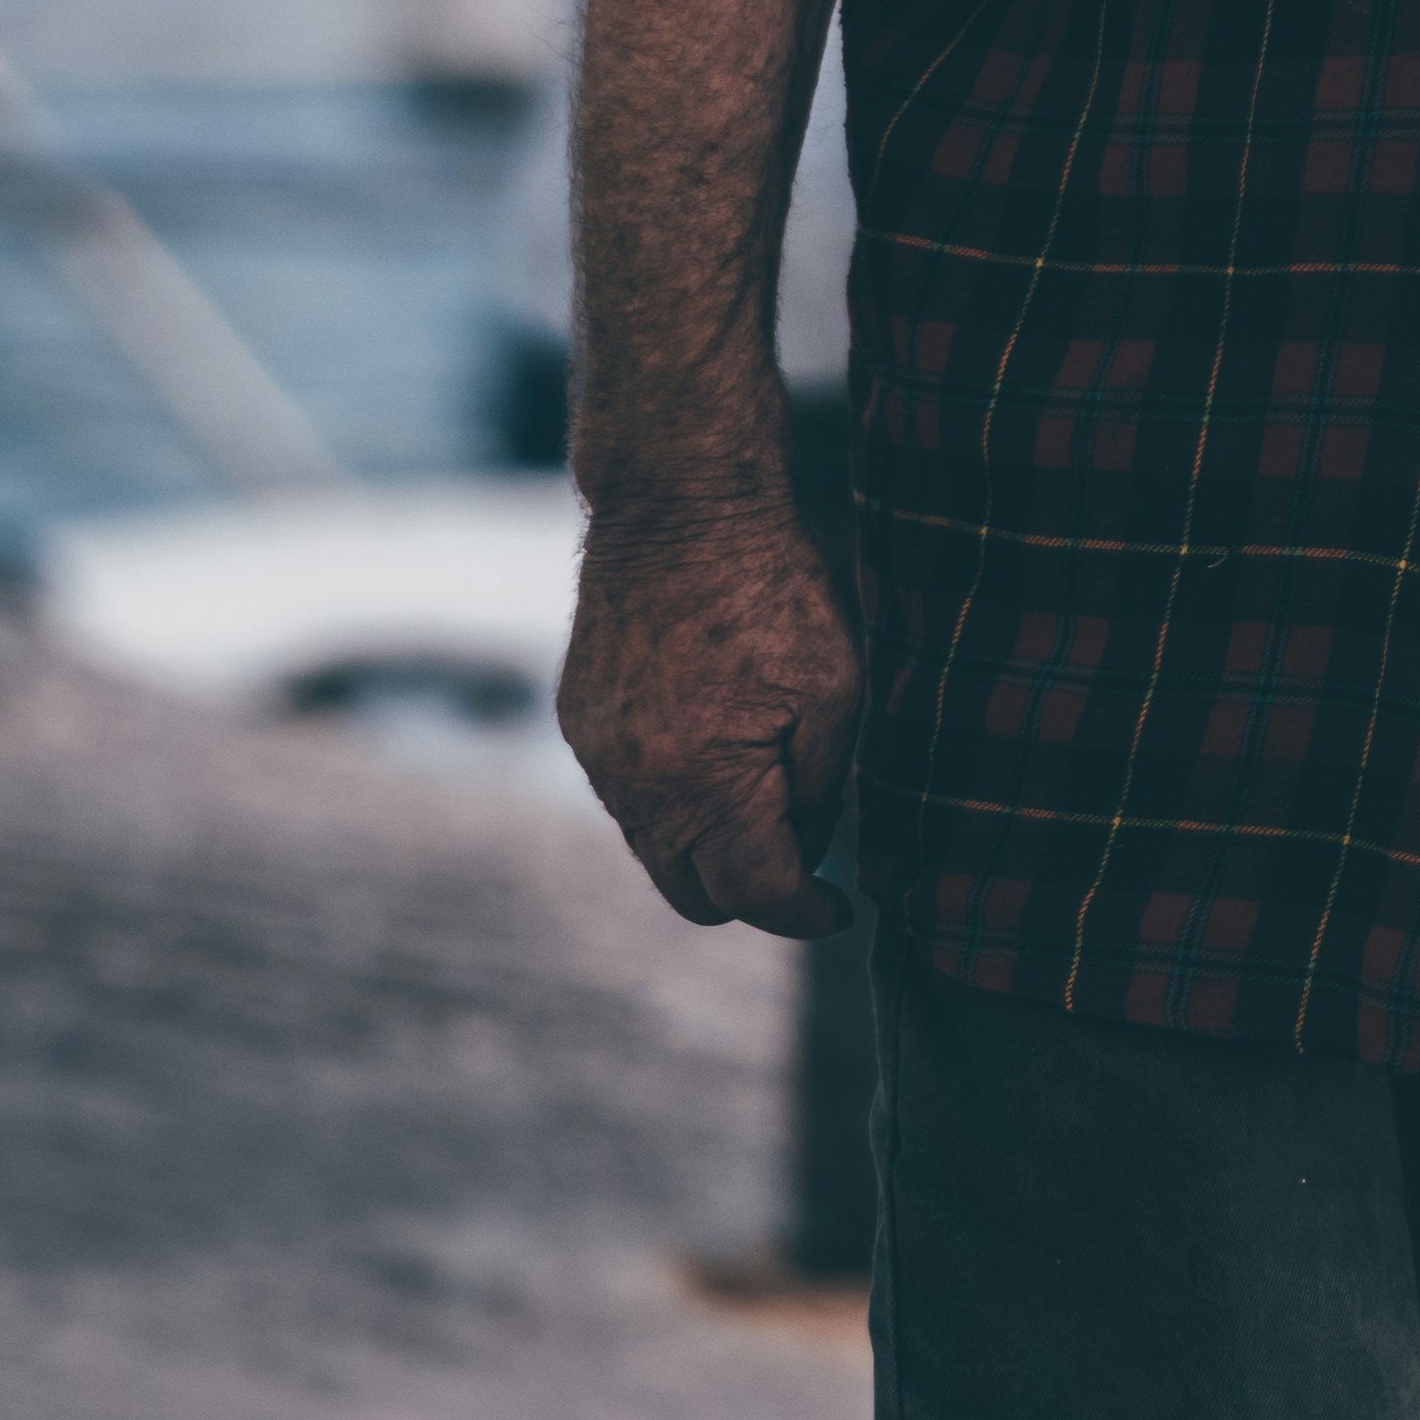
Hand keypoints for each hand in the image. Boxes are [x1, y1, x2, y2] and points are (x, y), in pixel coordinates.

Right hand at [559, 484, 862, 939]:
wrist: (676, 505)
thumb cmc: (771, 589)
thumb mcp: (834, 690)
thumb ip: (821, 788)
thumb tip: (806, 847)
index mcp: (703, 783)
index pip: (755, 894)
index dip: (806, 913)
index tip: (841, 908)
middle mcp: (636, 785)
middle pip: (694, 896)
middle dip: (754, 892)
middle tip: (805, 856)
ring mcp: (598, 757)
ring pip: (656, 851)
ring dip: (711, 845)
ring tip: (765, 787)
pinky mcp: (579, 724)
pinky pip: (628, 800)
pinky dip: (674, 801)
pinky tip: (716, 748)